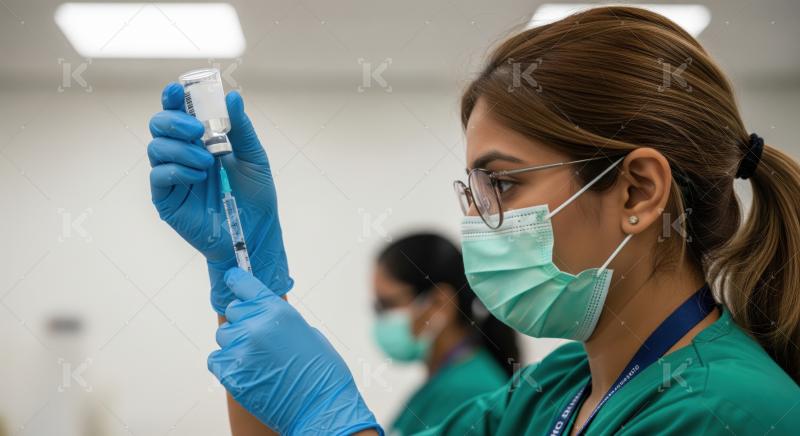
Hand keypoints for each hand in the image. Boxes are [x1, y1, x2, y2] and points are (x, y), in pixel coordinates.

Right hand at [148, 83, 292, 312]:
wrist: (255, 233)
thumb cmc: (256, 197)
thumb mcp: (254, 159)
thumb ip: (242, 130)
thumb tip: (233, 98)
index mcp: (201, 141)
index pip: (179, 113)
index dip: (174, 98)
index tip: (179, 89)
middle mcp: (182, 155)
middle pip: (159, 126)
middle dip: (173, 121)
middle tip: (196, 130)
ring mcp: (172, 177)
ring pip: (156, 148)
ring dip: (181, 149)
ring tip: (207, 161)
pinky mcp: (166, 199)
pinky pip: (159, 176)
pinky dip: (177, 170)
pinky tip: (198, 176)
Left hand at [209, 268, 382, 434]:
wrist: (320, 407)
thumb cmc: (321, 371)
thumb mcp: (305, 331)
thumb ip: (278, 319)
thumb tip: (262, 316)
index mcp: (277, 311)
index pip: (243, 285)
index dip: (237, 281)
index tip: (233, 280)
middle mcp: (255, 326)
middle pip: (233, 312)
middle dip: (243, 320)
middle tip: (259, 337)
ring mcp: (241, 351)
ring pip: (224, 336)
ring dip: (236, 343)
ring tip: (257, 358)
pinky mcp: (231, 374)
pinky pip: (216, 359)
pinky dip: (227, 364)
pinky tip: (247, 370)